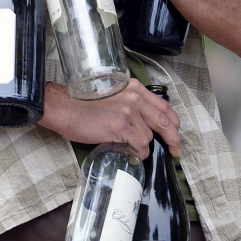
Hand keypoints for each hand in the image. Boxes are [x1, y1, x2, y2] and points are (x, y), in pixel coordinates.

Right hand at [39, 77, 181, 158]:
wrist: (65, 107)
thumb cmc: (84, 104)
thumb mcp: (114, 96)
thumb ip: (131, 104)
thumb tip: (145, 123)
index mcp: (134, 88)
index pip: (164, 106)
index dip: (173, 122)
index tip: (175, 132)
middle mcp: (134, 97)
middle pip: (165, 121)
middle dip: (173, 139)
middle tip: (175, 150)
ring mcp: (128, 111)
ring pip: (149, 136)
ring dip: (143, 146)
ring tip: (129, 147)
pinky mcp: (121, 126)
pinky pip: (140, 145)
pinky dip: (137, 152)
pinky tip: (128, 151)